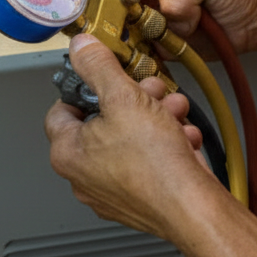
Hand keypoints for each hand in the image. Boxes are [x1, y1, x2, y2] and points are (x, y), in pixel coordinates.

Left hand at [45, 34, 219, 240]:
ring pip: (130, 140)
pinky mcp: (139, 200)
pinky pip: (148, 162)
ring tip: (174, 112)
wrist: (195, 209)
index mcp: (67, 153)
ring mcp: (112, 192)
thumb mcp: (124, 97)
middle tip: (150, 91)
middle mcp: (83, 177)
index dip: (86, 88)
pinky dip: (167, 146)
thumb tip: (82, 48)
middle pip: (102, 122)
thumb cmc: (156, 166)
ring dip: (155, 118)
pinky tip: (183, 138)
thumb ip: (98, 67)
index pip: (62, 109)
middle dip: (132, 100)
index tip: (105, 77)